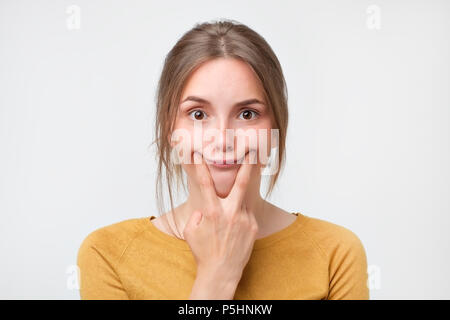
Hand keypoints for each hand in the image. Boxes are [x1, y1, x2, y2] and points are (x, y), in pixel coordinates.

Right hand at [183, 150, 258, 283]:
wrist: (221, 272)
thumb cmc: (203, 252)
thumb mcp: (190, 232)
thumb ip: (197, 215)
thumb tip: (203, 208)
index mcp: (212, 212)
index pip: (205, 184)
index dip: (200, 167)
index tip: (198, 154)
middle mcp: (230, 213)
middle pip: (241, 184)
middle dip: (247, 166)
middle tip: (253, 152)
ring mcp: (244, 219)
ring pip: (247, 196)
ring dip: (249, 185)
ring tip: (253, 171)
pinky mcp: (253, 227)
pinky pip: (247, 213)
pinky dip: (242, 213)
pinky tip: (237, 222)